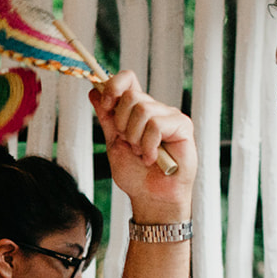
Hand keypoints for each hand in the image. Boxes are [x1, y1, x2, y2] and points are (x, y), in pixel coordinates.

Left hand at [89, 70, 195, 220]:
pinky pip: (156, 125)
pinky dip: (148, 146)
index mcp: (137, 111)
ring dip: (135, 138)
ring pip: (142, 110)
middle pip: (131, 96)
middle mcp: (155, 109)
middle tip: (130, 145)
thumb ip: (106, 118)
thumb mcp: (114, 144)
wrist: (151, 198)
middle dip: (122, 124)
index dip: (113, 85)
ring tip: (141, 154)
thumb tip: (94, 92)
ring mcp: (170, 116)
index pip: (128, 79)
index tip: (106, 105)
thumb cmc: (136, 175)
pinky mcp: (182, 126)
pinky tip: (151, 159)